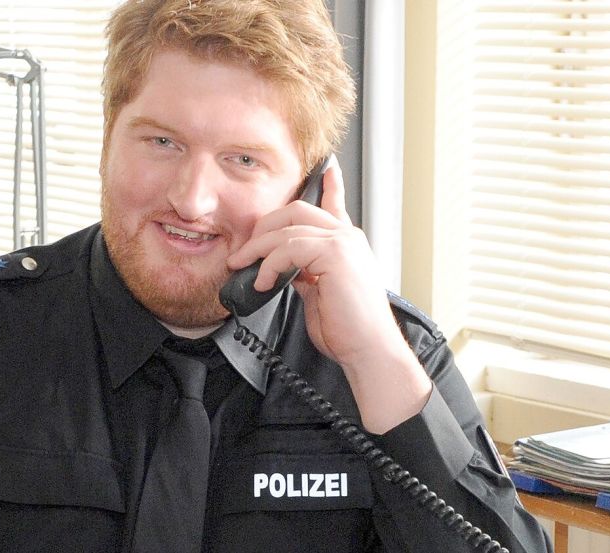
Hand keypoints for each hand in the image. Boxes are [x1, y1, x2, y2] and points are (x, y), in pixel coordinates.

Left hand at [226, 157, 431, 432]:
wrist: (368, 350)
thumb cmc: (347, 330)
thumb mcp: (319, 294)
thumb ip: (303, 273)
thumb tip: (280, 269)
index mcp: (346, 244)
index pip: (335, 203)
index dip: (329, 184)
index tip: (326, 166)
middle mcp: (347, 237)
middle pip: (296, 210)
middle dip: (264, 226)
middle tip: (243, 251)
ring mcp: (343, 242)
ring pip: (287, 228)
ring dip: (257, 248)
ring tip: (242, 267)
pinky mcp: (335, 254)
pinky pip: (289, 247)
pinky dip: (269, 264)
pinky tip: (264, 282)